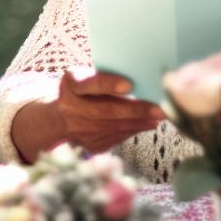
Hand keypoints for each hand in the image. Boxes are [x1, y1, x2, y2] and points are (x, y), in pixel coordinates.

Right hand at [12, 71, 167, 161]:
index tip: (129, 84)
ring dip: (140, 122)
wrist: (60, 117)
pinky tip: (148, 123)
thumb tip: (139, 76)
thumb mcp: (85, 76)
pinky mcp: (90, 144)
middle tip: (159, 108)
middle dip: (135, 110)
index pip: (90, 83)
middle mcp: (71, 108)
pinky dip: (134, 129)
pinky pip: (117, 137)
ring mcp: (79, 130)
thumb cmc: (82, 89)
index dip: (108, 84)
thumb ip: (104, 76)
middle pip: (106, 110)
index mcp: (71, 84)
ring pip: (114, 126)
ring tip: (160, 116)